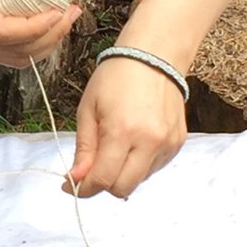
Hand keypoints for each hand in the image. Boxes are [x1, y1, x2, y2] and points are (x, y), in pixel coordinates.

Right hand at [0, 0, 79, 67]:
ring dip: (43, 45)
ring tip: (63, 22)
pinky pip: (5, 56)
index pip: (3, 30)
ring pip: (13, 58)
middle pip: (16, 50)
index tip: (58, 9)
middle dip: (51, 36)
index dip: (36, 26)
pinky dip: (28, 49)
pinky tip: (42, 30)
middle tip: (72, 11)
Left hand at [66, 55, 187, 197]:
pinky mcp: (177, 143)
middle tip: (92, 169)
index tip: (69, 186)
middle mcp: (149, 142)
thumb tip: (76, 180)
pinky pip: (154, 168)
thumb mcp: (88, 110)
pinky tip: (133, 143)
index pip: (102, 179)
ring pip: (139, 181)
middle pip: (123, 189)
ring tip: (115, 147)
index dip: (83, 188)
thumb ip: (84, 149)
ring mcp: (167, 144)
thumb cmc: (115, 79)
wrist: (153, 57)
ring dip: (122, 174)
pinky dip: (139, 165)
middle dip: (103, 184)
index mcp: (122, 131)